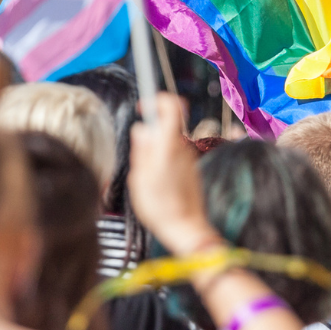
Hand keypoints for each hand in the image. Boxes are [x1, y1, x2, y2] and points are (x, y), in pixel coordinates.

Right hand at [129, 93, 215, 254]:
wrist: (186, 229)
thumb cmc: (159, 206)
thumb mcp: (139, 177)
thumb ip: (142, 149)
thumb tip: (142, 128)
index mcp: (169, 145)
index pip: (172, 106)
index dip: (158, 100)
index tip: (144, 107)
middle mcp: (183, 148)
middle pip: (168, 126)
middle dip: (151, 134)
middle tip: (139, 157)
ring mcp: (189, 159)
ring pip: (169, 143)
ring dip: (156, 151)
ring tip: (146, 178)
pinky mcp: (191, 170)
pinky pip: (174, 157)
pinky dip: (163, 163)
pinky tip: (157, 185)